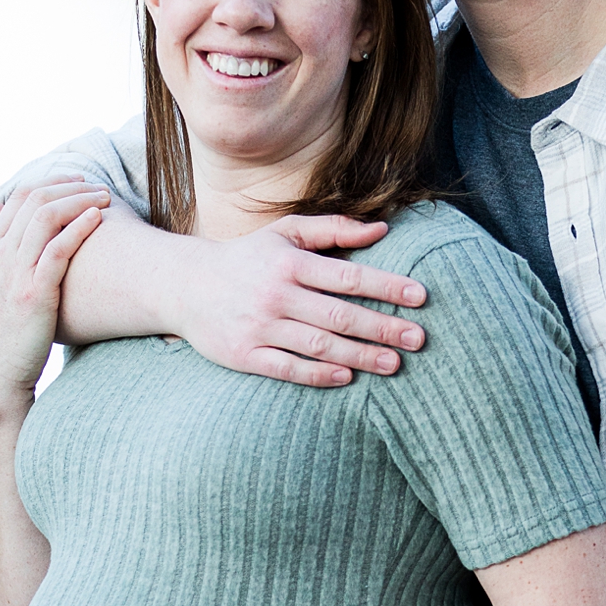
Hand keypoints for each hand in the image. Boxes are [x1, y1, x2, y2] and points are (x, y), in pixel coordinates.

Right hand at [0, 178, 107, 421]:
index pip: (17, 199)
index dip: (49, 184)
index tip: (76, 183)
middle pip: (33, 201)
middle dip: (68, 187)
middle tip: (96, 185)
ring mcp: (14, 274)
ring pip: (45, 218)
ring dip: (78, 200)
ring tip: (104, 197)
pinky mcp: (33, 294)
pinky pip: (57, 250)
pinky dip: (78, 228)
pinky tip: (98, 218)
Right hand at [174, 217, 428, 389]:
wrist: (185, 286)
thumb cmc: (247, 258)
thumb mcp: (285, 233)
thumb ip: (333, 229)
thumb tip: (381, 228)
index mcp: (289, 263)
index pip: (348, 275)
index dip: (386, 286)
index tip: (420, 296)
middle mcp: (275, 295)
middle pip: (339, 314)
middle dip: (382, 327)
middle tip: (419, 338)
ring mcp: (259, 327)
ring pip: (318, 345)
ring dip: (360, 356)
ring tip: (394, 363)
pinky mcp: (244, 355)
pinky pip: (288, 369)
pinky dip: (318, 375)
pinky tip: (347, 377)